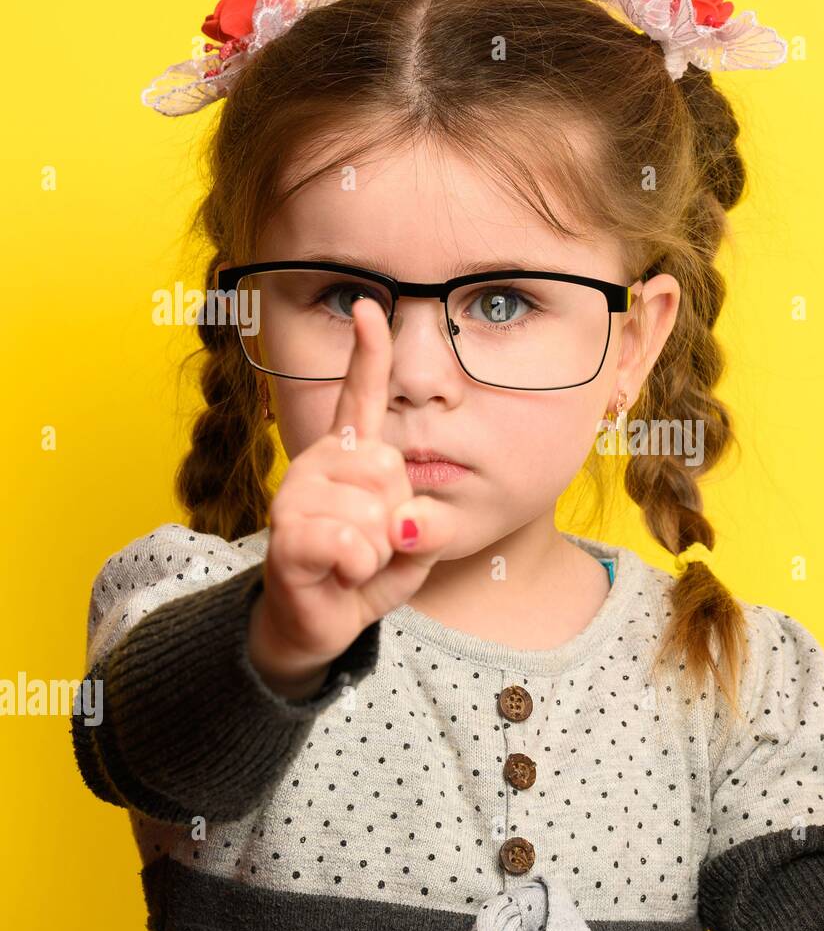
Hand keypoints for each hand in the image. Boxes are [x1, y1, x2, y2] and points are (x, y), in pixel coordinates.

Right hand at [251, 295, 455, 685]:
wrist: (319, 624)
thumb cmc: (366, 574)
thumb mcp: (415, 548)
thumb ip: (429, 527)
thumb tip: (409, 520)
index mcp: (351, 454)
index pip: (360, 396)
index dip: (367, 353)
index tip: (368, 306)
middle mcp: (318, 462)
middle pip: (390, 467)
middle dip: (398, 518)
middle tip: (370, 543)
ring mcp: (297, 495)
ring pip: (375, 512)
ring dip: (378, 551)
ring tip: (351, 560)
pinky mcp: (287, 534)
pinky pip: (351, 544)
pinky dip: (357, 569)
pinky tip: (337, 574)